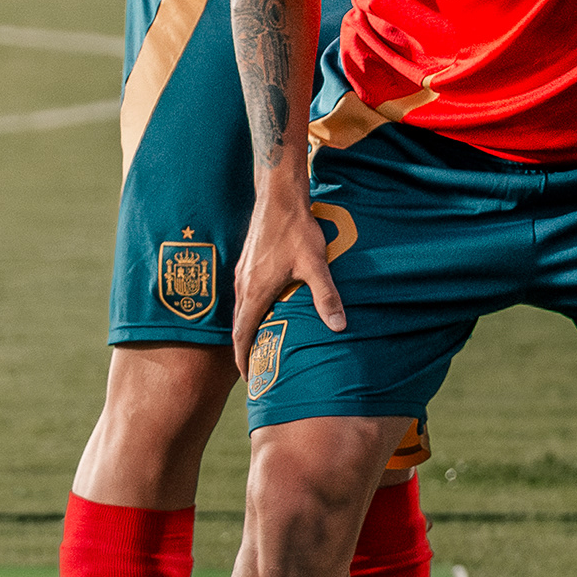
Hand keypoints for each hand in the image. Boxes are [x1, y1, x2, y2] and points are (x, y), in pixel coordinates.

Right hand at [231, 198, 343, 368]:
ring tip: (258, 344)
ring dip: (246, 329)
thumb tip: (338, 325)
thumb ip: (326, 296)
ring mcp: (241, 273)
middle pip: (238, 326)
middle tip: (254, 368)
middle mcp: (243, 285)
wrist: (279, 199)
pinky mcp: (246, 263)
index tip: (248, 377)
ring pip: (240, 310)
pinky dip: (249, 310)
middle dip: (244, 349)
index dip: (243, 358)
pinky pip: (243, 295)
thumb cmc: (297, 231)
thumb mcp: (316, 265)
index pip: (242, 335)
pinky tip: (263, 310)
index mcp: (255, 292)